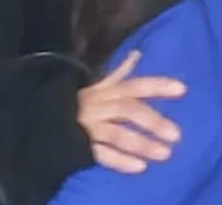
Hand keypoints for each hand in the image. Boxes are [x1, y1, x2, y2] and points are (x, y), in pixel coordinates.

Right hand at [77, 50, 185, 172]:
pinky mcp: (79, 146)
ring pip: (116, 133)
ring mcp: (87, 127)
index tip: (182, 88)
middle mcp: (95, 107)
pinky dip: (120, 161)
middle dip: (151, 120)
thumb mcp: (95, 88)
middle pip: (125, 109)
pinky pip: (100, 154)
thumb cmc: (74, 105)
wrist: (39, 122)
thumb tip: (137, 53)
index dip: (155, 85)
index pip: (131, 85)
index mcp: (101, 92)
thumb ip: (118, 75)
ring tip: (165, 153)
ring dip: (141, 143)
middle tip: (176, 134)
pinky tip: (140, 167)